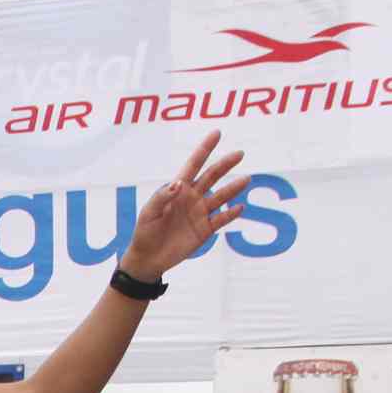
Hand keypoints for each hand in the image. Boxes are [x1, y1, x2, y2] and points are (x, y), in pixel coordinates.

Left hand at [121, 132, 247, 279]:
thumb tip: (179, 183)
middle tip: (239, 154)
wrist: (149, 258)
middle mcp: (192, 197)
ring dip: (233, 188)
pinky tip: (240, 207)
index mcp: (178, 189)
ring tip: (246, 179)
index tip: (217, 133)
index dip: (205, 149)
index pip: (194, 164)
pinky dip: (230, 214)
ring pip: (220, 197)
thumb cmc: (145, 232)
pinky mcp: (204, 230)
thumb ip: (162, 197)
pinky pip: (221, 220)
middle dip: (225, 164)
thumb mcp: (149, 213)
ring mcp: (199, 213)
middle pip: (212, 176)